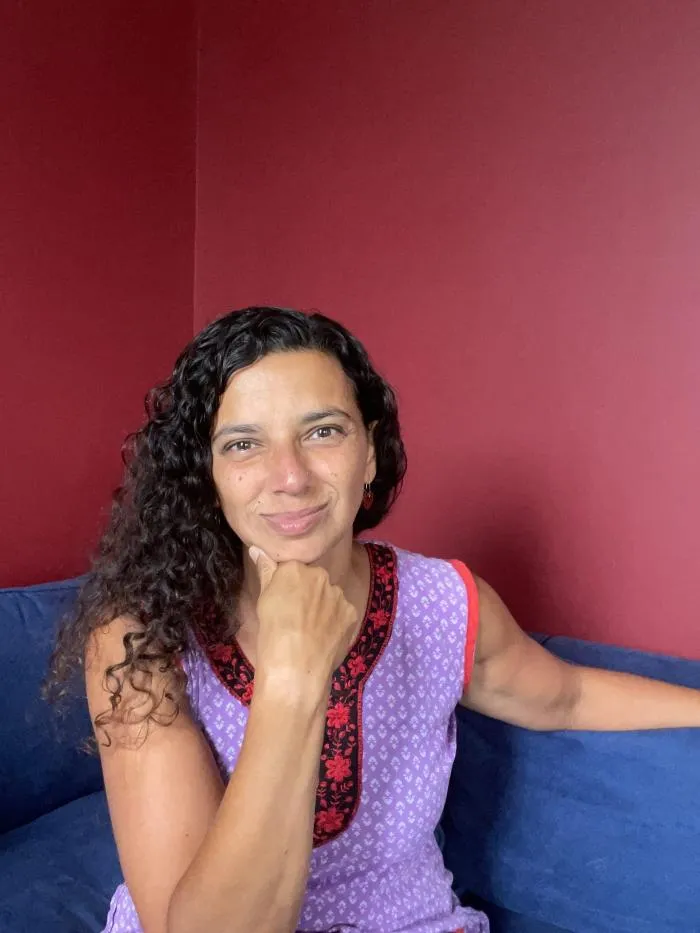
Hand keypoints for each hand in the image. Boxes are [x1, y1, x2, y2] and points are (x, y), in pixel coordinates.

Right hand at [249, 547, 358, 696]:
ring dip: (324, 608)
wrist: (295, 665)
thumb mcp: (263, 599)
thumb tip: (258, 548)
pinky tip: (325, 638)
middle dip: (309, 594)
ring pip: (331, 597)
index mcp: (296, 568)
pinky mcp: (351, 613)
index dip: (290, 586)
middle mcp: (321, 575)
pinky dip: (335, 623)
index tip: (285, 602)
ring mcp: (338, 594)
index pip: (295, 569)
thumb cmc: (272, 631)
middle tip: (297, 617)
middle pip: (315, 580)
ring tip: (311, 630)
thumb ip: (265, 571)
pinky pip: (342, 613)